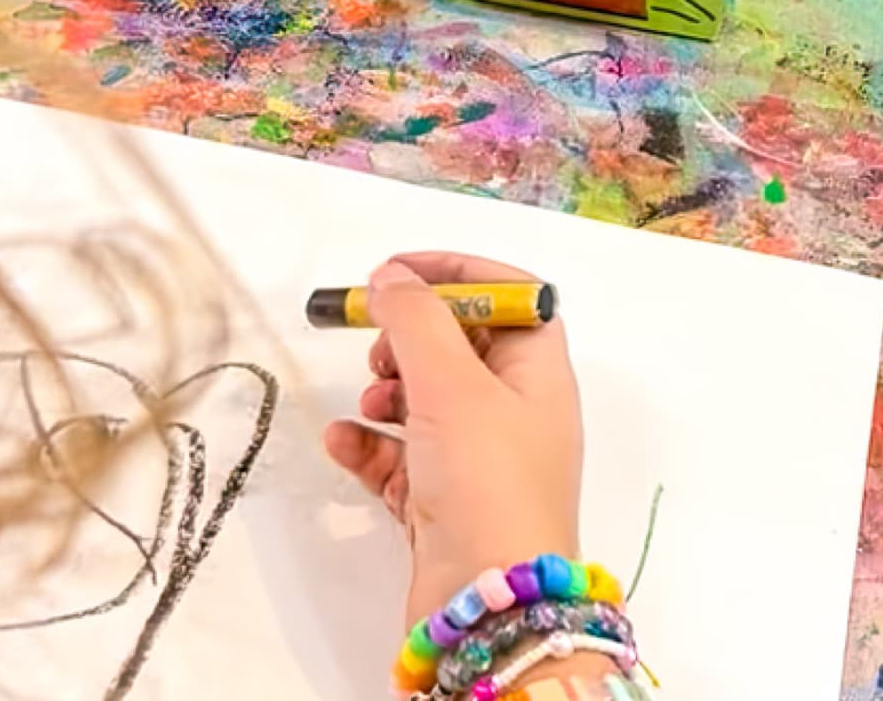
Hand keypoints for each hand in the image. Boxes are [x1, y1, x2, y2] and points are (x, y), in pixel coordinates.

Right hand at [323, 253, 584, 630]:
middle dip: (411, 335)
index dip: (457, 272)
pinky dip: (370, 442)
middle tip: (380, 346)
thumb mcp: (452, 384)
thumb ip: (416, 318)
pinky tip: (344, 441)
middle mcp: (515, 411)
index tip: (400, 271)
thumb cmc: (487, 483)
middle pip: (461, 343)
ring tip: (371, 399)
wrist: (489, 612)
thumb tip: (391, 276)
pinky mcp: (443, 503)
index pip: (510, 295)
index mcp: (539, 373)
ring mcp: (479, 460)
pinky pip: (401, 455)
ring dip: (388, 387)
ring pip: (427, 398)